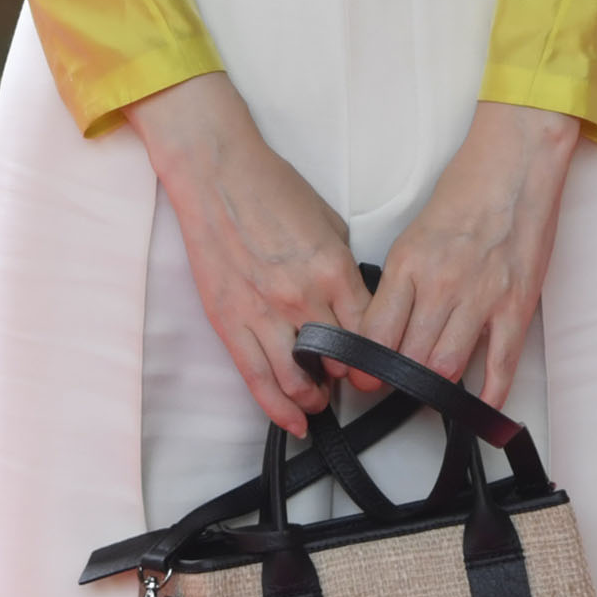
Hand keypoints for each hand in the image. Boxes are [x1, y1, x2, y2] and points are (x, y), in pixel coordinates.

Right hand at [129, 72, 364, 436]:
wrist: (217, 175)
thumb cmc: (272, 189)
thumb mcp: (330, 222)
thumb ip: (343, 268)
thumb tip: (354, 302)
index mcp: (333, 270)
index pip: (369, 333)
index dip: (379, 356)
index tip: (380, 365)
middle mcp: (302, 298)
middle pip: (338, 361)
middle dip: (349, 379)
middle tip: (350, 384)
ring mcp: (263, 314)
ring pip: (297, 380)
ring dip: (314, 399)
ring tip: (319, 400)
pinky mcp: (230, 322)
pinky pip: (257, 379)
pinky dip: (277, 408)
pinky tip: (293, 422)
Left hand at [369, 103, 580, 410]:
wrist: (514, 166)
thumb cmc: (465, 193)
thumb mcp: (414, 236)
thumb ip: (400, 283)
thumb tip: (385, 328)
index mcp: (408, 265)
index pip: (376, 334)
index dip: (366, 366)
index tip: (365, 377)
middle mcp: (441, 285)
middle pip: (409, 358)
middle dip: (399, 380)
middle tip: (398, 386)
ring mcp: (481, 298)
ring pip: (447, 367)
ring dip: (437, 386)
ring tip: (433, 389)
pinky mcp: (516, 306)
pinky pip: (501, 364)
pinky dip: (489, 394)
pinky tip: (479, 407)